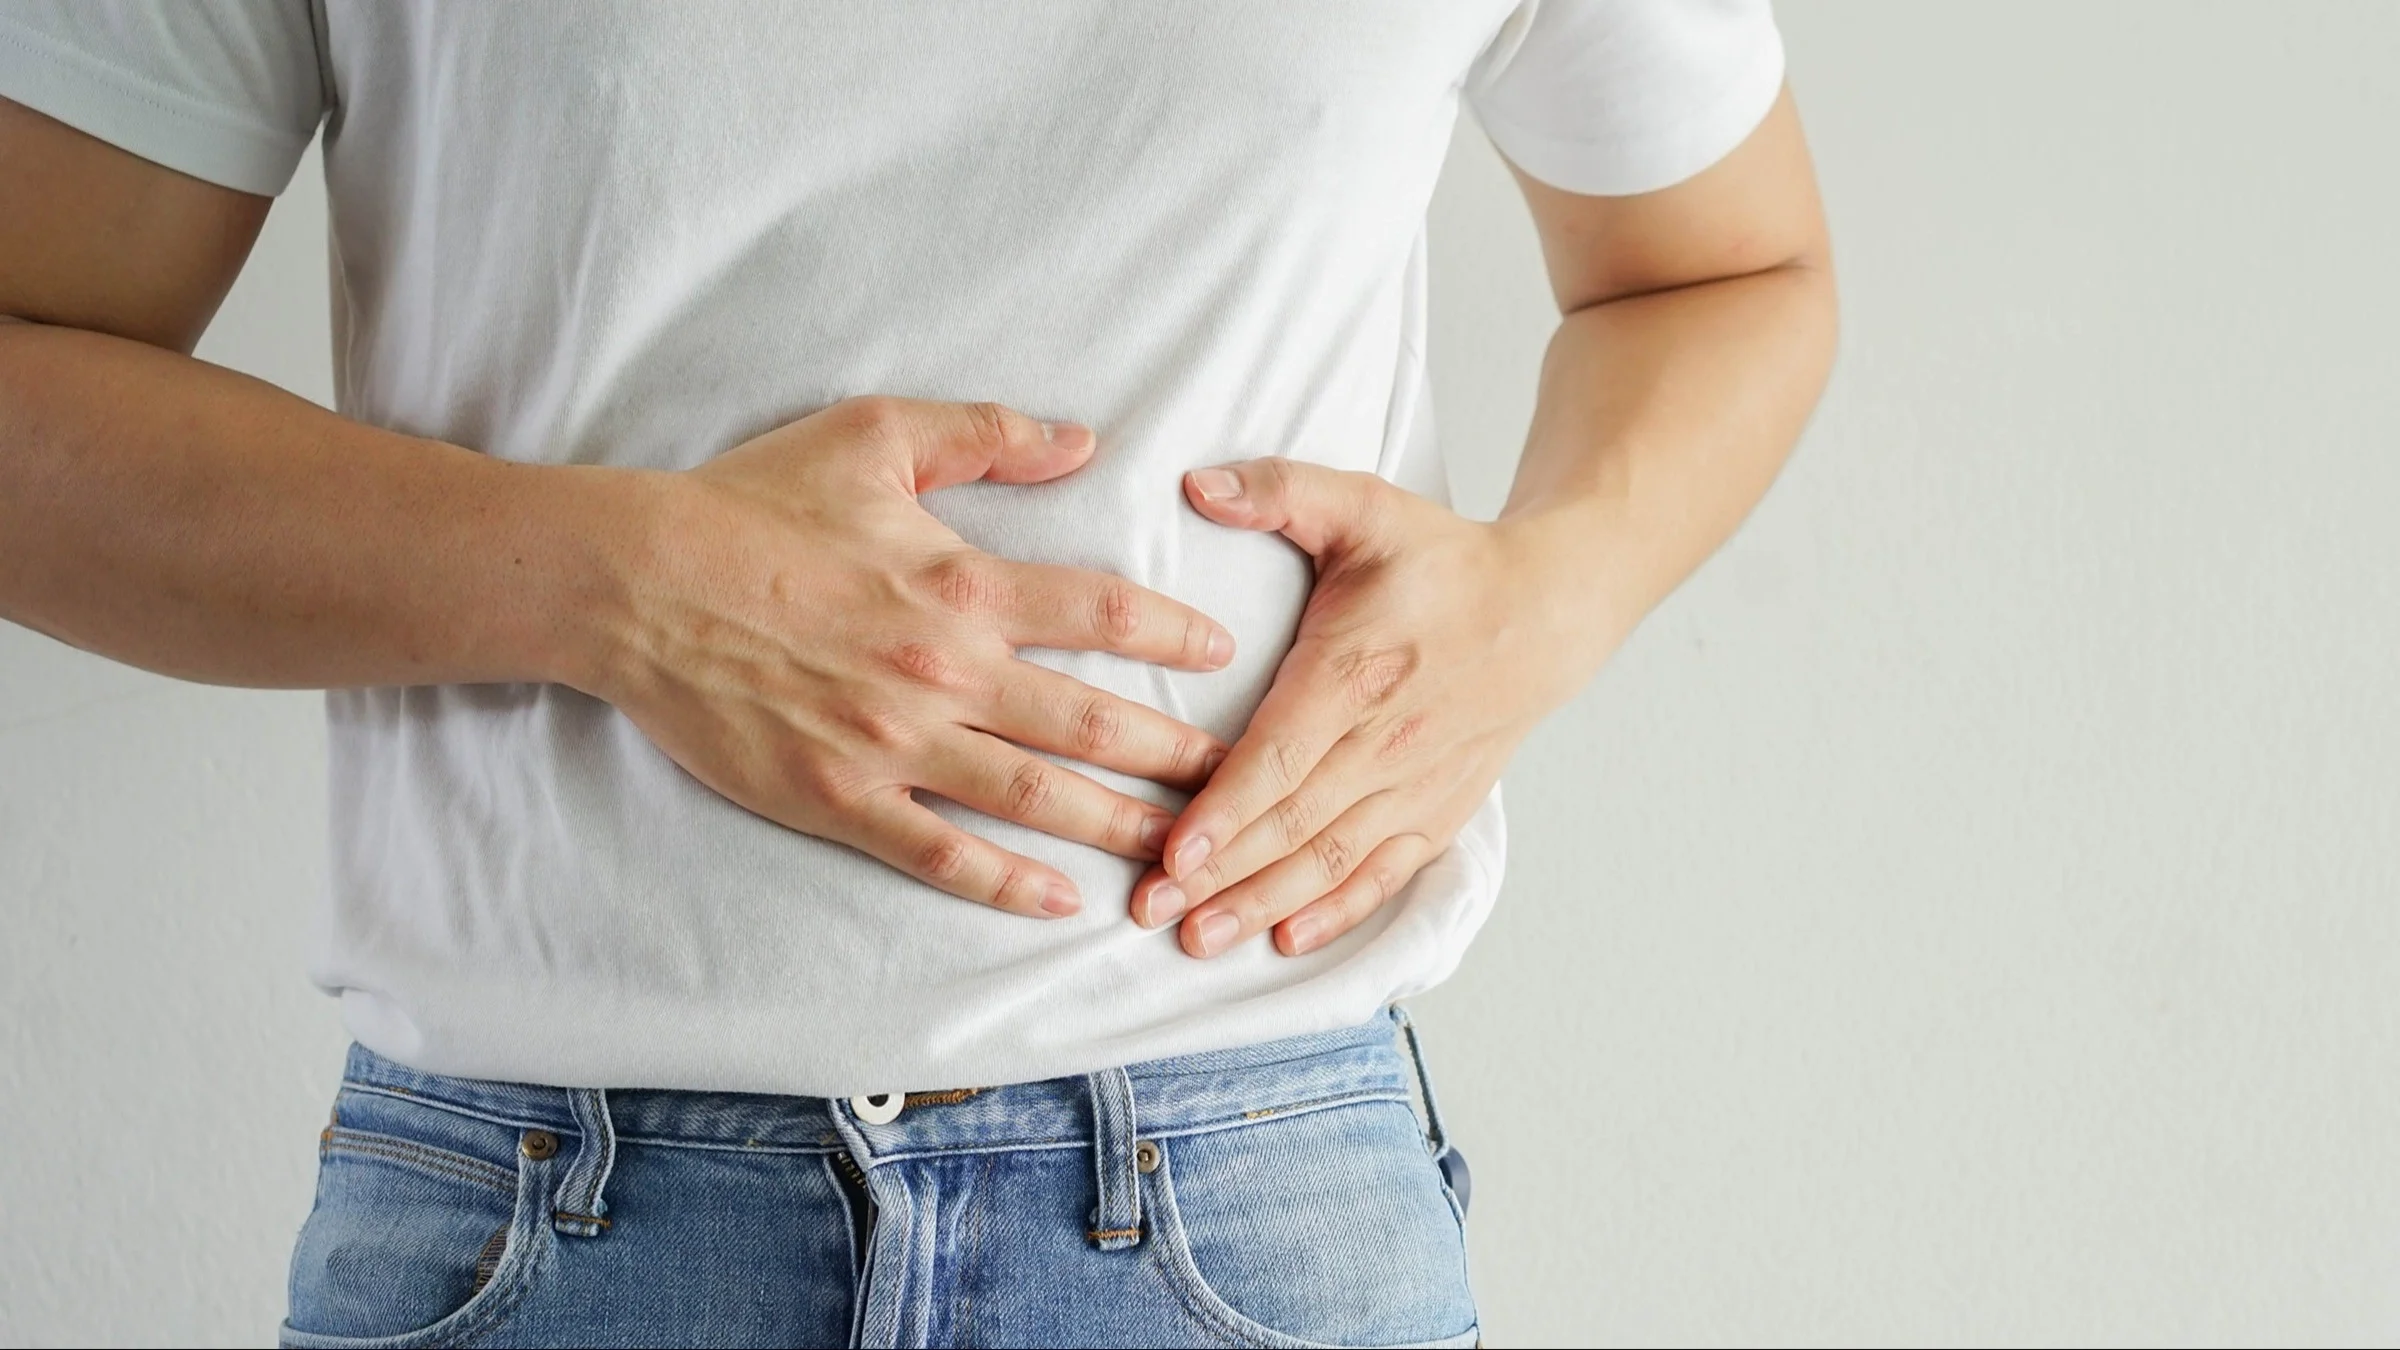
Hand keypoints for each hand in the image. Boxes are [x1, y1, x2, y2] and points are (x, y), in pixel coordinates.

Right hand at [589, 396, 1234, 919]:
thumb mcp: (875, 435)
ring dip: (1117, 827)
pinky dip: (1004, 883)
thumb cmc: (752, 502)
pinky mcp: (838, 799)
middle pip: (1091, 724)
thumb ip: (987, 435)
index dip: (1172, 636)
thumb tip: (1084, 438)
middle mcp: (944, 674)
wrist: (635, 581)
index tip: (1220, 656)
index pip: (1101, 612)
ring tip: (1183, 853)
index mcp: (962, 586)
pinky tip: (1059, 902)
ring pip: (1034, 798)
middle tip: (1237, 781)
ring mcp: (893, 746)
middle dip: (1175, 756)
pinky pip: (939, 854)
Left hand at [1131, 458, 1624, 956]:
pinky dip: (1335, 911)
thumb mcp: (1365, 505)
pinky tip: (1284, 940)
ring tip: (1198, 941)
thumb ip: (1281, 490)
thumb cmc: (1443, 560)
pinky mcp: (1437, 811)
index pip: (1281, 756)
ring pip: (1330, 859)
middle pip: (1292, 823)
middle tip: (1149, 913)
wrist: (1548, 610)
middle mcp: (1386, 741)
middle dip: (1219, 876)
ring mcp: (1415, 784)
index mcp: (1356, 671)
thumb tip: (1199, 484)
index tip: (1174, 854)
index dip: (1227, 810)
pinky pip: (1383, 873)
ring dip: (1262, 905)